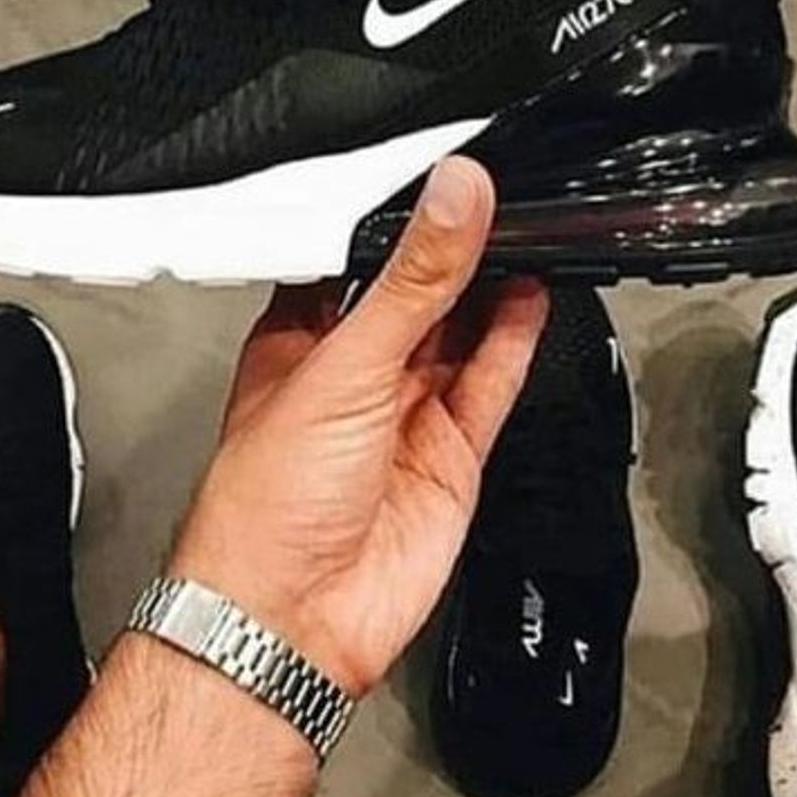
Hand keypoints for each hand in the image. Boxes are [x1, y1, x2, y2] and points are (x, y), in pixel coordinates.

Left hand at [171, 156, 547, 695]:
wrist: (295, 619)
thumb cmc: (266, 505)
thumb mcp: (344, 364)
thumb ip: (412, 282)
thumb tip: (453, 199)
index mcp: (301, 342)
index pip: (358, 261)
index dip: (400, 220)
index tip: (443, 177)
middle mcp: (353, 375)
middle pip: (417, 295)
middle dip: (455, 250)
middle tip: (499, 196)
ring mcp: (403, 414)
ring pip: (459, 335)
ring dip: (491, 288)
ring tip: (526, 229)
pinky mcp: (447, 453)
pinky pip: (487, 384)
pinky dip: (513, 341)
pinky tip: (531, 296)